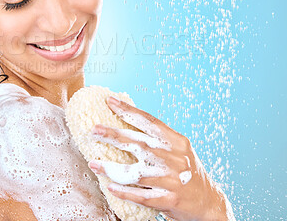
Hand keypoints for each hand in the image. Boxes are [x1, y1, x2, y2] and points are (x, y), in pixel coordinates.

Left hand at [87, 96, 234, 220]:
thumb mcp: (179, 150)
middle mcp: (175, 158)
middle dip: (114, 135)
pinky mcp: (170, 199)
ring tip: (93, 163)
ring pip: (136, 172)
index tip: (110, 101)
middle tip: (94, 130)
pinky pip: (142, 195)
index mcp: (177, 142)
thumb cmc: (188, 172)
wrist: (210, 203)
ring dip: (111, 168)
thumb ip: (158, 139)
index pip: (150, 122)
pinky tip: (110, 187)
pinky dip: (125, 191)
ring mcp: (172, 180)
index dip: (129, 110)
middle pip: (139, 143)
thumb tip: (127, 123)